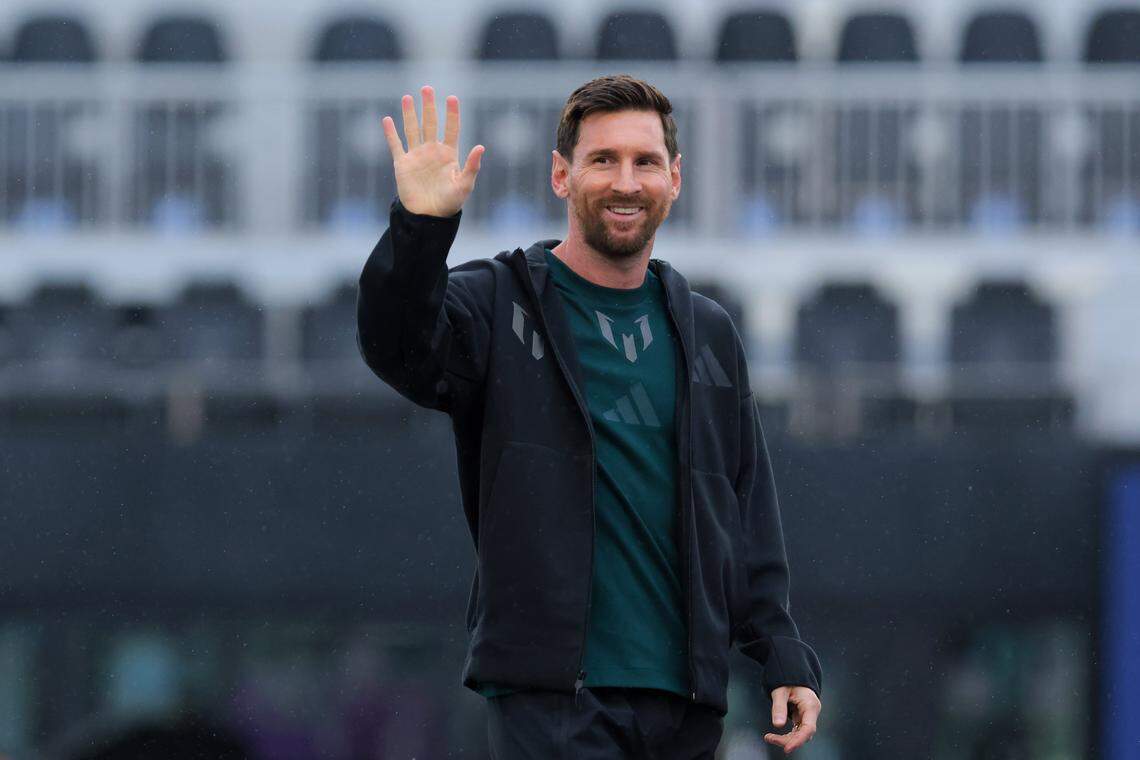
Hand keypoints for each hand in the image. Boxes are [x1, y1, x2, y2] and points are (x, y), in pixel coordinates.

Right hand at [382, 85, 484, 217]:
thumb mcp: (465, 185)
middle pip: (430, 123)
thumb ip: (472, 166)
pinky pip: (396, 145)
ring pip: (412, 130)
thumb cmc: (450, 203)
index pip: (451, 129)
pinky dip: (391, 133)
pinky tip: (388, 120)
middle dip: (429, 106)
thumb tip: (481, 147)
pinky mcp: (402, 164)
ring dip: (410, 114)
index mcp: (448, 154)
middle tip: (426, 88)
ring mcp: (416, 156)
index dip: (452, 114)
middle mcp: (432, 151)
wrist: (429, 217)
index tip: (452, 98)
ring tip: (408, 97)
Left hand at [763, 685, 819, 754]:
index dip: (798, 740)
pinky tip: (775, 736)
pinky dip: (787, 735)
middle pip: (803, 734)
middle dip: (787, 740)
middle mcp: (811, 713)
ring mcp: (807, 716)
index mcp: (810, 705)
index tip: (787, 748)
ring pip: (800, 734)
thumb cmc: (789, 679)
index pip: (808, 728)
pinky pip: (796, 730)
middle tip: (769, 738)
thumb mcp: (780, 691)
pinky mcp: (802, 717)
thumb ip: (779, 707)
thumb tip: (778, 725)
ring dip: (786, 739)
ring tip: (769, 737)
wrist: (793, 672)